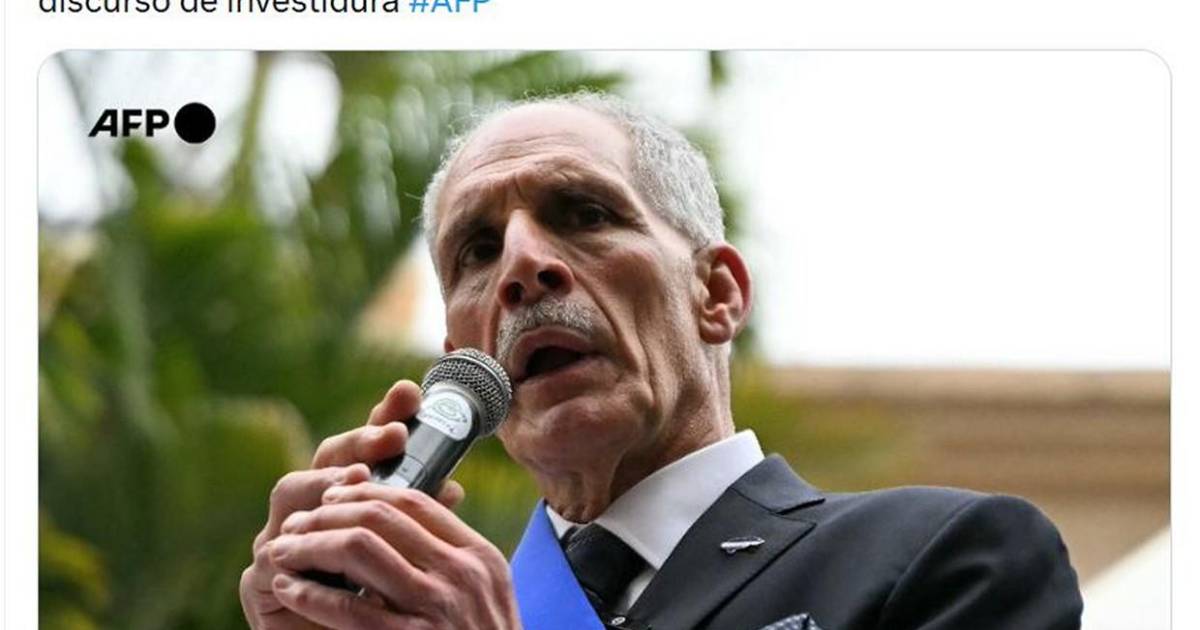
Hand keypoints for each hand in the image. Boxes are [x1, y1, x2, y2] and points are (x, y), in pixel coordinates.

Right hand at [240, 380, 466, 628]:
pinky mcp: (263, 581)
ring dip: (323, 482)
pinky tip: (320, 538)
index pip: (367, 450)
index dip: (385, 418)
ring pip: (290, 493)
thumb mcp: (411, 559)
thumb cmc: (389, 610)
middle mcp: (314, 513)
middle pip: (327, 459)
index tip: (410, 393)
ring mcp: (283, 541)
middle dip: (358, 442)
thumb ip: (419, 523)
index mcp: (354, 500)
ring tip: (354, 480)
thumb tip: (452, 487)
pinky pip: (273, 555)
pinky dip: (298, 546)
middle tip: (393, 436)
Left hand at [267, 483, 519, 629]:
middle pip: (380, 517)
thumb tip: (396, 515)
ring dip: (310, 545)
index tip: (331, 498)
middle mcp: (460, 575)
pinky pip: (347, 609)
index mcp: (479, 556)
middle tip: (295, 523)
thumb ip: (449, 558)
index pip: (415, 502)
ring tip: (283, 551)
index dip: (363, 493)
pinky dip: (310, 594)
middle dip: (327, 514)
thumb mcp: (482, 595)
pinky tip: (289, 590)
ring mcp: (436, 609)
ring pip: (358, 549)